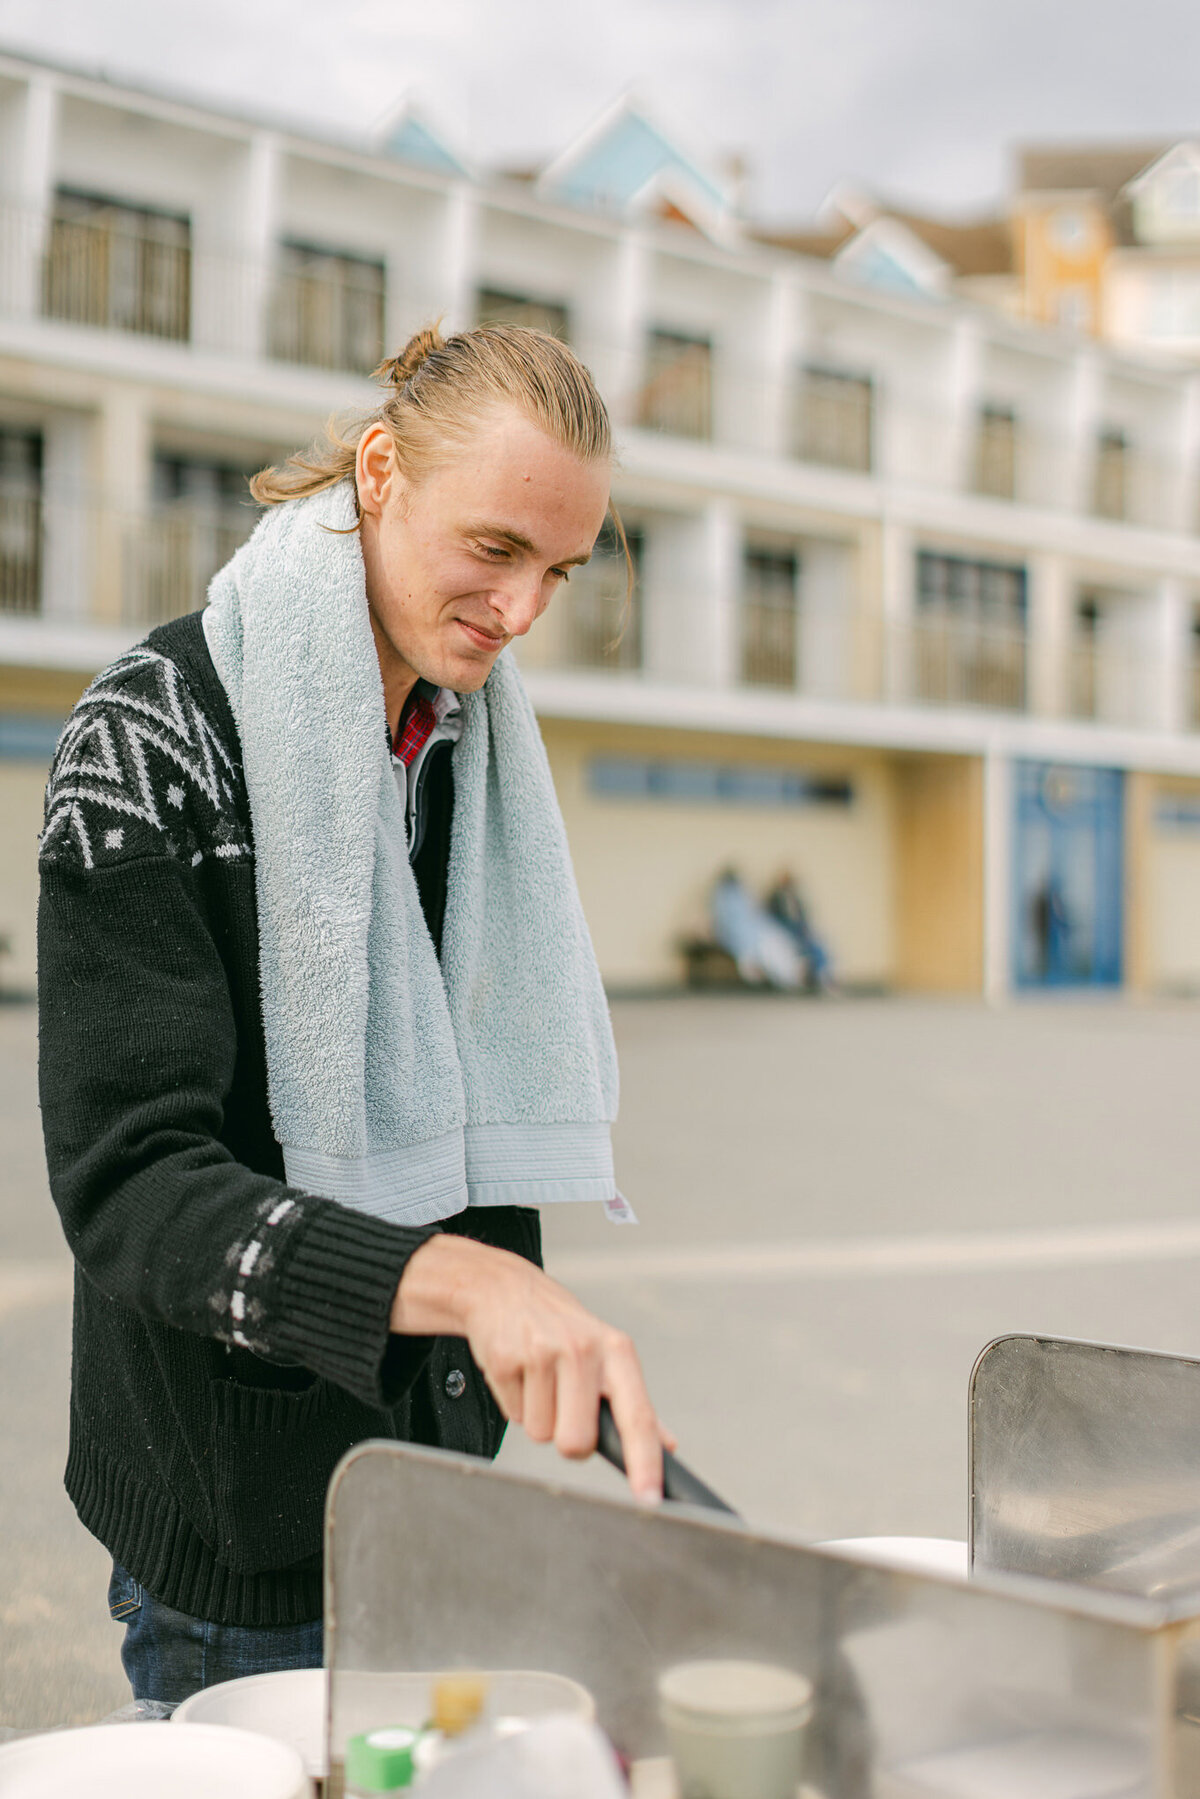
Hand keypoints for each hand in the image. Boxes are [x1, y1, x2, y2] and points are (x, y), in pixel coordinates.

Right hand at [390, 1234, 673, 1501]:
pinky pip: (514, 1416)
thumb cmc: (563, 1329)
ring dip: (539, 1416)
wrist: (505, 1289)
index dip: (645, 1462)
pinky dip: (516, 1403)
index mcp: (617, 1353)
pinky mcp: (505, 1359)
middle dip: (567, 1439)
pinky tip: (519, 1372)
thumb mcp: (608, 1354)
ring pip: (541, 1434)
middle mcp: (583, 1351)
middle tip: (564, 1406)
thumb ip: (636, 1405)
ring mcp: (542, 1353)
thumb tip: (668, 1445)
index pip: (638, 1417)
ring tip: (539, 1380)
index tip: (649, 1500)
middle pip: (576, 1443)